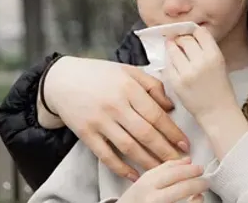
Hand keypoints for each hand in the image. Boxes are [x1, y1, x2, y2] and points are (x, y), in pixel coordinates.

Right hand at [42, 57, 189, 180]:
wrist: (62, 79)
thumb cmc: (100, 74)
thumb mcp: (129, 71)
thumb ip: (153, 86)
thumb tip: (171, 107)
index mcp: (129, 88)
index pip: (156, 115)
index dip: (173, 132)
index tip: (185, 144)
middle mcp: (116, 106)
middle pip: (145, 134)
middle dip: (165, 151)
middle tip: (180, 162)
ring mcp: (100, 121)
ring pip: (128, 147)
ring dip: (147, 161)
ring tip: (162, 170)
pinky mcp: (86, 133)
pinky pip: (105, 155)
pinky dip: (120, 168)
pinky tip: (134, 175)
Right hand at [118, 157, 206, 202]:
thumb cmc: (137, 197)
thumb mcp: (147, 179)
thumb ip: (166, 168)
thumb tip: (188, 160)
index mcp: (148, 183)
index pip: (173, 174)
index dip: (190, 171)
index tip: (200, 168)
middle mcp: (151, 197)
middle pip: (181, 189)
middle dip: (198, 183)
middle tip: (206, 181)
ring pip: (183, 202)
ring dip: (196, 196)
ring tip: (201, 192)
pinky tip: (196, 201)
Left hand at [164, 26, 237, 120]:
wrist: (217, 111)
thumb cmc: (220, 87)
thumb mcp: (220, 63)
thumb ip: (206, 49)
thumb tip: (189, 36)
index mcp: (214, 55)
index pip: (200, 32)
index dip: (194, 32)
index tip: (190, 34)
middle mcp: (201, 61)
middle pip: (185, 39)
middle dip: (181, 39)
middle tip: (179, 41)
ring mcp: (186, 72)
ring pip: (173, 50)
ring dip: (172, 47)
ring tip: (173, 48)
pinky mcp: (176, 82)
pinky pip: (168, 64)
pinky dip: (169, 61)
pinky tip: (173, 63)